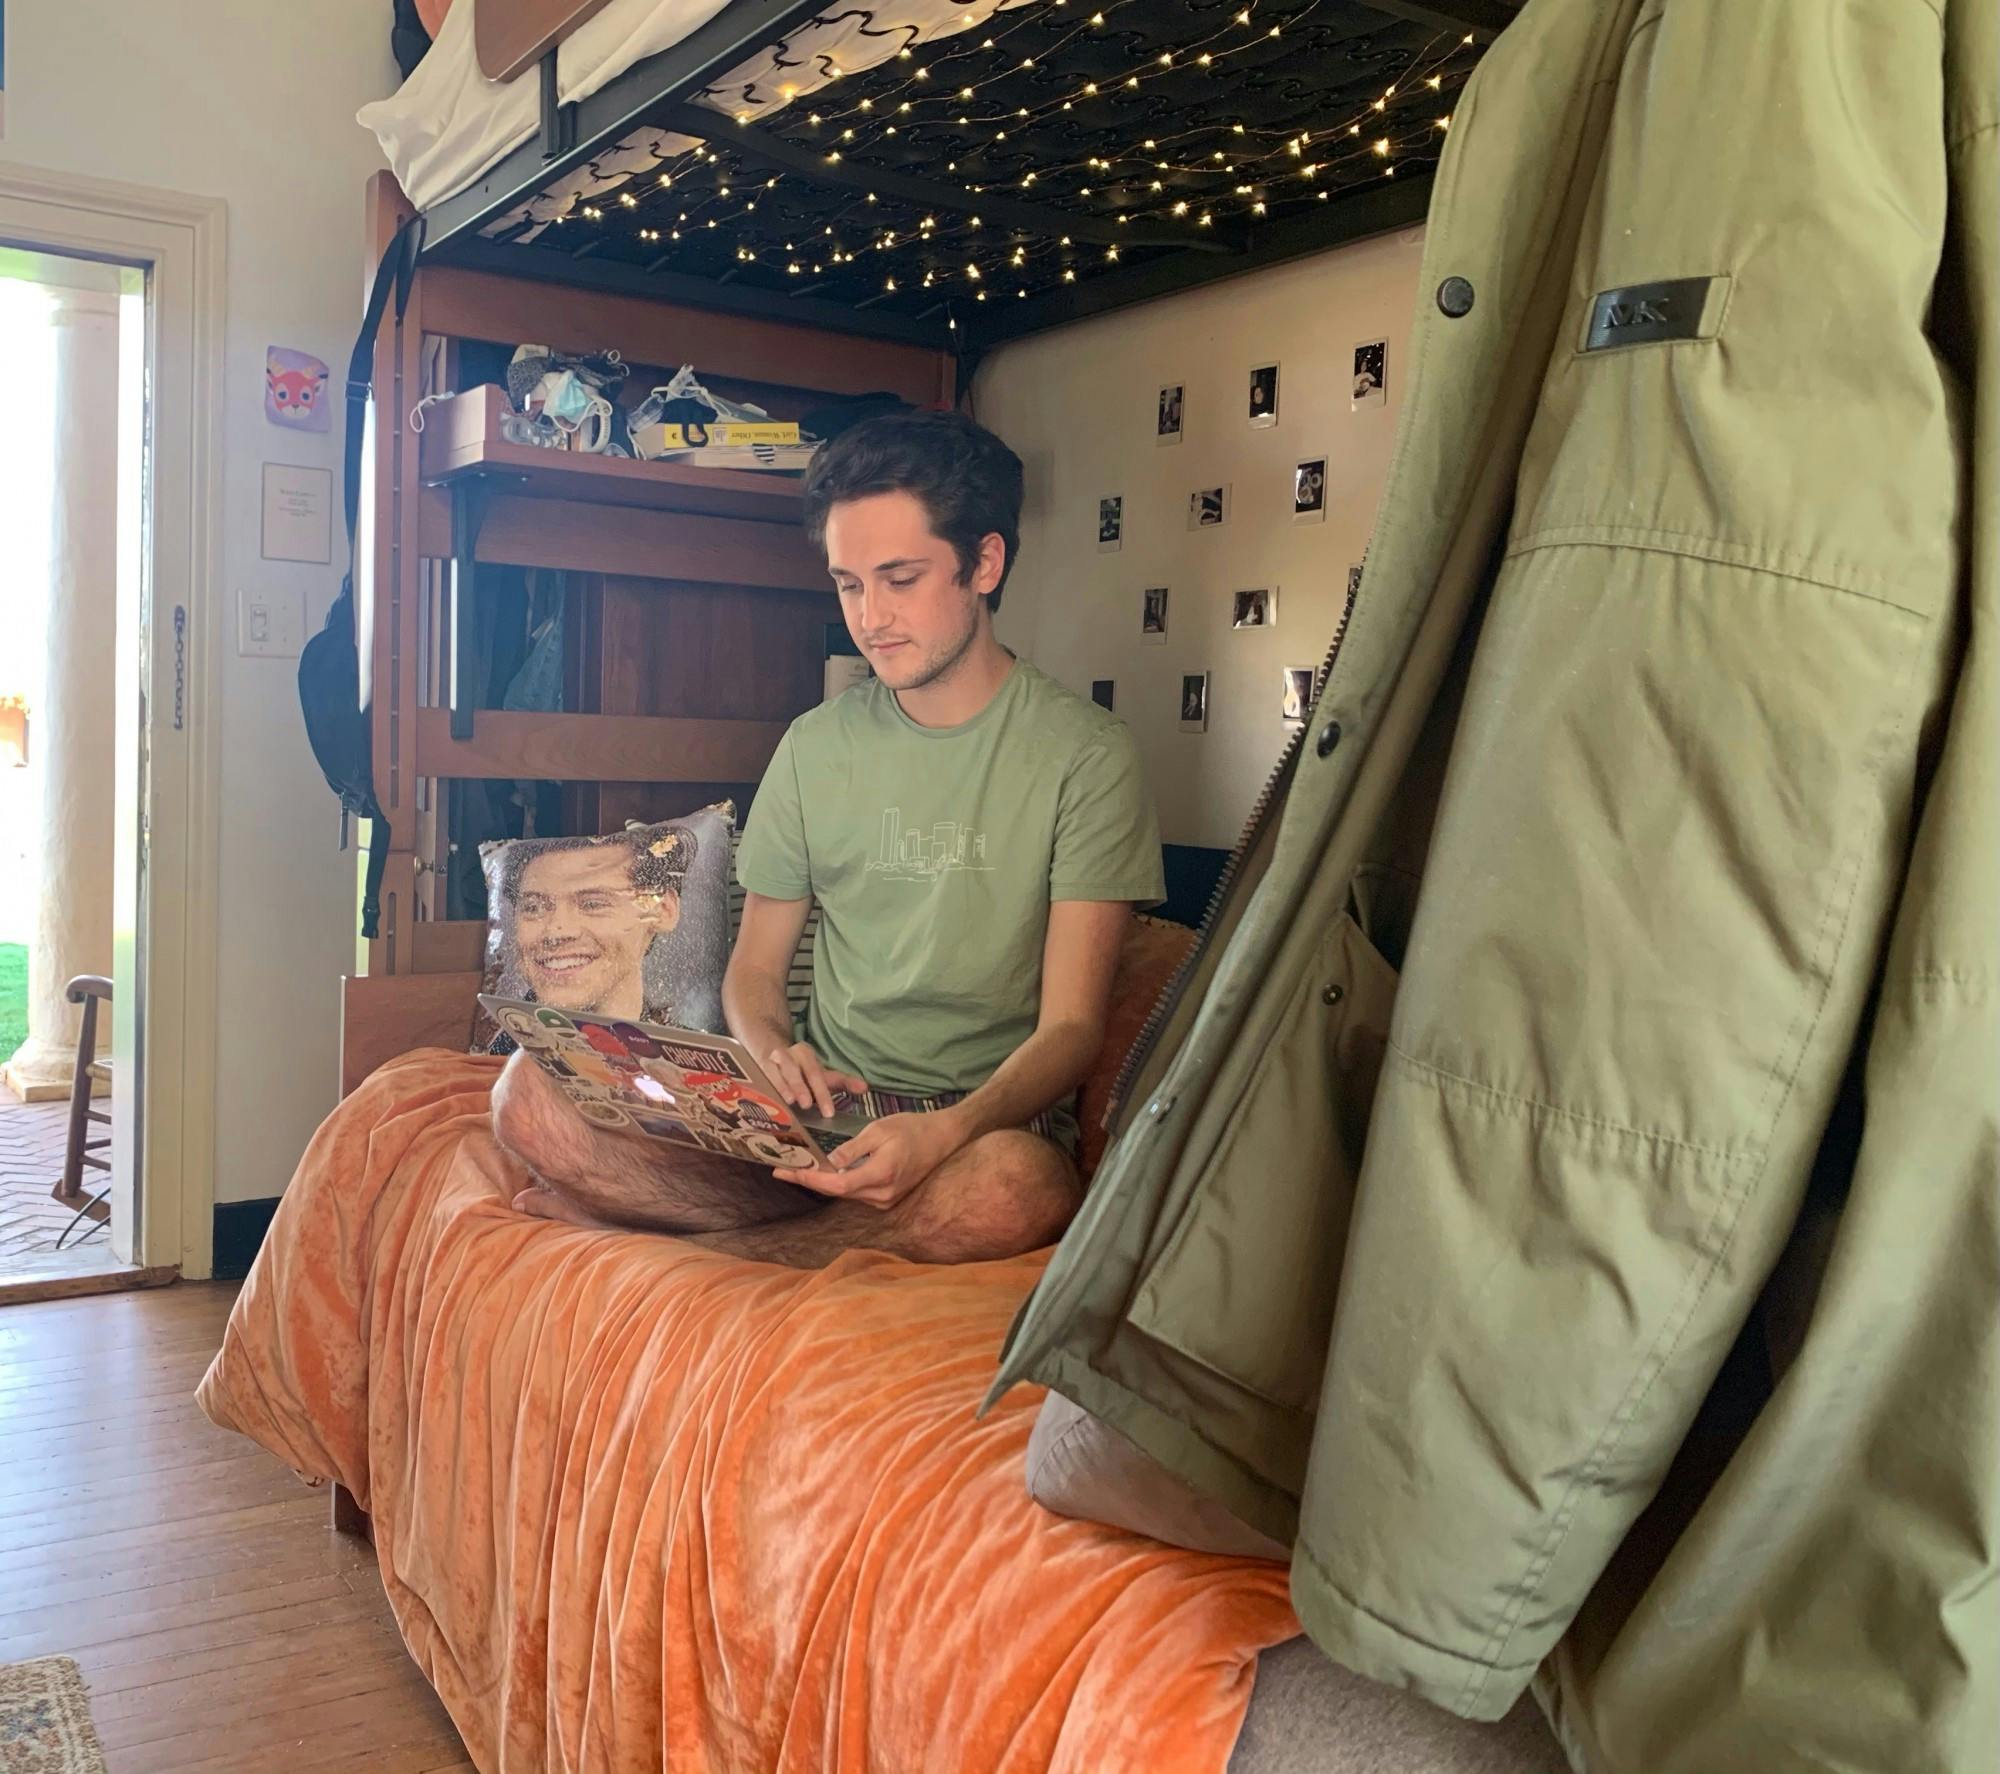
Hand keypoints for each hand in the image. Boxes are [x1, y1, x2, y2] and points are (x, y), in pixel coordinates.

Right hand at [758, 1040, 865, 1117]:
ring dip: (782, 1086)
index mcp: (805, 1055)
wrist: (770, 1053)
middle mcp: (787, 1056)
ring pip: (775, 1073)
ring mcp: (768, 1063)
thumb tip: (865, 1088)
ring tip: (788, 1102)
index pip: (816, 1074)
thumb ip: (843, 1082)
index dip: (823, 1094)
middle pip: (795, 1072)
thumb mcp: (822, 1075)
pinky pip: (759, 1081)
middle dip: (801, 1087)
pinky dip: (763, 1091)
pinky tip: (765, 1104)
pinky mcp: (754, 1072)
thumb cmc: (801, 1071)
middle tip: (808, 1104)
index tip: (829, 1113)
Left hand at [774, 1111, 965, 1207]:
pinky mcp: (888, 1197)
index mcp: (881, 1175)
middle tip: (784, 1170)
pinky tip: (825, 1173)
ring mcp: (887, 1199)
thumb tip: (829, 1163)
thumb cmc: (913, 1128)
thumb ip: (853, 1149)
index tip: (785, 1171)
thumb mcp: (879, 1130)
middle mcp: (882, 1195)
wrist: (944, 1138)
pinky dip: (840, 1183)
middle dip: (810, 1181)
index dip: (808, 1179)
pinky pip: (857, 1192)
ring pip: (847, 1193)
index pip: (836, 1184)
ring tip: (799, 1170)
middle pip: (838, 1191)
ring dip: (823, 1182)